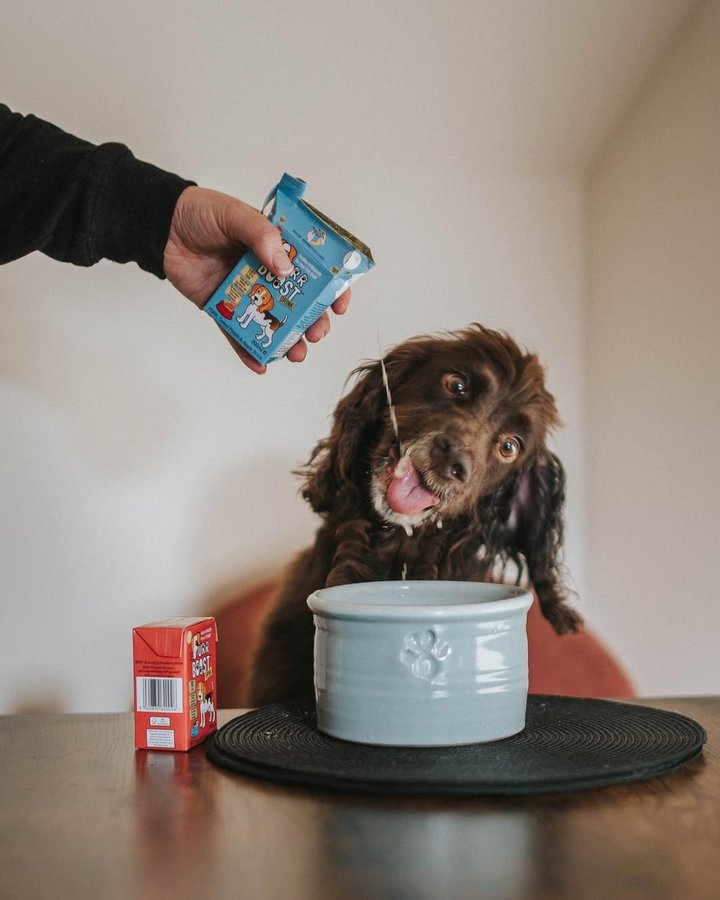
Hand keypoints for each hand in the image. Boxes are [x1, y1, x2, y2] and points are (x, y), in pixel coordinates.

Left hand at [164, 186, 350, 372]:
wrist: (161, 227)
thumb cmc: (200, 213)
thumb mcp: (234, 214)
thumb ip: (260, 235)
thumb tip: (284, 266)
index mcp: (278, 246)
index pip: (314, 267)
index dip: (331, 286)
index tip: (338, 303)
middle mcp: (267, 272)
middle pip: (299, 301)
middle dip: (312, 321)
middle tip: (316, 333)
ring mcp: (247, 293)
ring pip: (274, 322)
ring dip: (288, 340)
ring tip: (296, 353)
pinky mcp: (224, 309)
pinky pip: (239, 334)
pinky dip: (249, 351)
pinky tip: (261, 365)